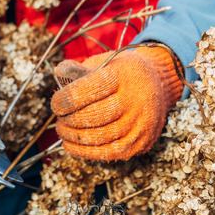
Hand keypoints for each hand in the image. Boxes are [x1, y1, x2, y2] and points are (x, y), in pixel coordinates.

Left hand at [50, 45, 182, 160]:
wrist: (159, 85)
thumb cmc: (122, 73)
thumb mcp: (104, 62)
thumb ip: (79, 69)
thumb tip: (58, 73)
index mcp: (123, 76)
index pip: (85, 92)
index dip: (63, 100)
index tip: (56, 104)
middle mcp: (135, 101)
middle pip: (90, 117)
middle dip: (68, 120)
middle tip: (59, 118)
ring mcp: (140, 124)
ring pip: (98, 137)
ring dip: (73, 136)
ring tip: (64, 130)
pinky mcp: (141, 143)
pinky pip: (108, 153)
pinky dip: (85, 152)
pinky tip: (72, 144)